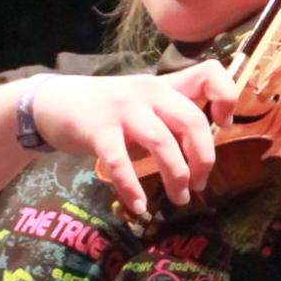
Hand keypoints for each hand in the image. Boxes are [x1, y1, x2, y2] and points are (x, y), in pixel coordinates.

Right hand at [30, 63, 236, 215]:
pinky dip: (132, 188)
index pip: (209, 73)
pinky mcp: (97, 130)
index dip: (227, 97)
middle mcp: (148, 92)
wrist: (53, 103)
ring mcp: (122, 109)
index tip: (222, 125)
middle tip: (200, 184)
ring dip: (176, 176)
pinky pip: (121, 162)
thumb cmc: (107, 109)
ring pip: (162, 142)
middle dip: (203, 158)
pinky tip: (138, 206)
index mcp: (165, 85)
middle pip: (191, 120)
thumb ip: (171, 117)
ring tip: (179, 198)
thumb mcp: (143, 104)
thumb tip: (202, 153)